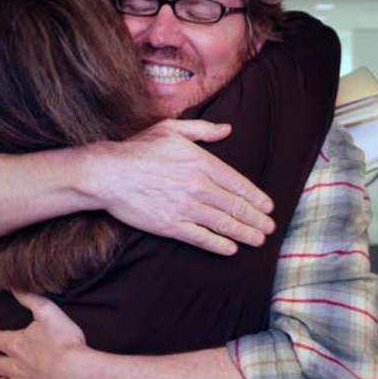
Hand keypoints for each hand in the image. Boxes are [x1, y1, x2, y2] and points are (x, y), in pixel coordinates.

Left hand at [0, 291, 86, 378]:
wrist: (78, 377)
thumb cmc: (65, 344)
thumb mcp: (49, 312)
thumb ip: (30, 298)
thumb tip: (13, 286)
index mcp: (16, 345)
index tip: (2, 335)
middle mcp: (14, 368)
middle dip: (1, 360)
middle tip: (8, 357)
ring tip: (12, 378)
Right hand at [83, 119, 274, 254]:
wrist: (108, 173)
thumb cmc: (137, 149)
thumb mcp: (171, 129)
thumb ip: (202, 130)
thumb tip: (227, 129)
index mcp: (201, 162)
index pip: (237, 183)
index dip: (256, 197)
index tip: (268, 206)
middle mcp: (198, 186)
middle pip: (235, 206)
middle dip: (255, 219)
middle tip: (269, 228)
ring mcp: (185, 208)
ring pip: (223, 223)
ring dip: (244, 233)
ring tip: (257, 240)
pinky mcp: (170, 225)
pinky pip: (201, 237)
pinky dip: (218, 244)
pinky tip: (230, 248)